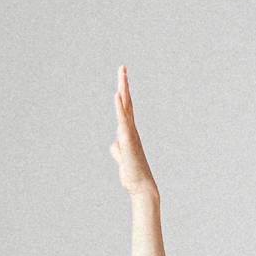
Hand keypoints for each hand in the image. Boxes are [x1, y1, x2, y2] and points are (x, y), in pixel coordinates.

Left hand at [109, 66, 157, 197]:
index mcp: (128, 132)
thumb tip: (115, 144)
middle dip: (124, 84)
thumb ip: (117, 148)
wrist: (141, 187)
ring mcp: (130, 134)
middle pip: (126, 102)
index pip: (125, 108)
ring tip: (122, 74)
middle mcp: (131, 130)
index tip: (122, 77)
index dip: (123, 92)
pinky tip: (117, 95)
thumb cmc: (133, 173)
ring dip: (123, 90)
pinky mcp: (128, 141)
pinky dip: (120, 107)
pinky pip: (123, 121)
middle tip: (122, 67)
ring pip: (126, 108)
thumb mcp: (122, 158)